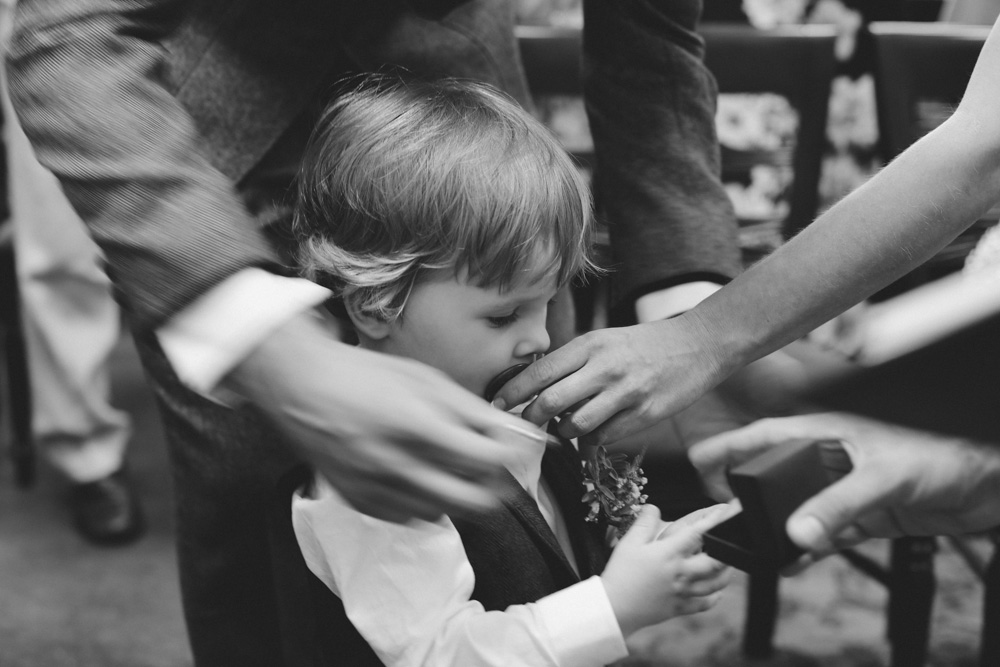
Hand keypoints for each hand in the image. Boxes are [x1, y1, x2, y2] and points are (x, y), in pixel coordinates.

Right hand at [229, 311, 530, 522]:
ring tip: (455, 470)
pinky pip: (410, 517)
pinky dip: (426, 503)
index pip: (485, 460)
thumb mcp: (424, 379)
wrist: (300, 387)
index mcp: (416, 424)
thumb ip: (471, 410)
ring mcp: (375, 487)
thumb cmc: (364, 376)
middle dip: (494, 489)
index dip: (508, 458)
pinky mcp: (359, 501)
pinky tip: (421, 478)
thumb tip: (512, 432)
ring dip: (460, 496)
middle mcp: (395, 462)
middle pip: (472, 501)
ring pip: (444, 513)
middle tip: (495, 473)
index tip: (510, 450)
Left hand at [494, 315, 727, 444]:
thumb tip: (535, 389)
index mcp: (589, 346)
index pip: (540, 372)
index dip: (513, 392)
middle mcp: (604, 368)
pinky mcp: (644, 415)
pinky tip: (595, 430)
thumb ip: (572, 363)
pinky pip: (604, 437)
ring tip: (566, 426)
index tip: (497, 404)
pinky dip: (592, 439)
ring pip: (575, 426)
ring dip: (564, 432)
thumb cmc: (642, 345)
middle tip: (525, 424)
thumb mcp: (603, 341)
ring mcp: (625, 393)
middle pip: (550, 403)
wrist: (697, 345)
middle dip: (531, 419)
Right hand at [601, 505, 729, 636]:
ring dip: (726, 573)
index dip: (714, 521)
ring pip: (715, 584)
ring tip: (729, 564)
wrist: (615, 607)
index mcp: (669, 554)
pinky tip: (717, 592)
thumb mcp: (629, 543)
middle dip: (728, 550)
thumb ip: (643, 523)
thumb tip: (653, 508)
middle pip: (715, 562)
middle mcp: (681, 573)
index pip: (698, 534)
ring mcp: (683, 592)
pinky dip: (715, 597)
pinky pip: (704, 604)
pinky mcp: (680, 607)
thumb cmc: (621, 574)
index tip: (727, 512)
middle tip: (734, 541)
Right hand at [689, 413, 999, 558]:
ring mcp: (843, 488)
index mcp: (825, 432)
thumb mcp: (881, 477)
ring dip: (778, 529)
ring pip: (796, 509)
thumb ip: (837, 506)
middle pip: (774, 476)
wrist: (984, 482)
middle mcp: (829, 459)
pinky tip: (795, 562)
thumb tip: (798, 534)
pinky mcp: (862, 515)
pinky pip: (824, 534)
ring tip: (756, 548)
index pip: (765, 436)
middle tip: (722, 517)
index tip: (699, 464)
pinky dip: (808, 549)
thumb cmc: (940, 453)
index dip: (729, 448)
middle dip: (747, 496)